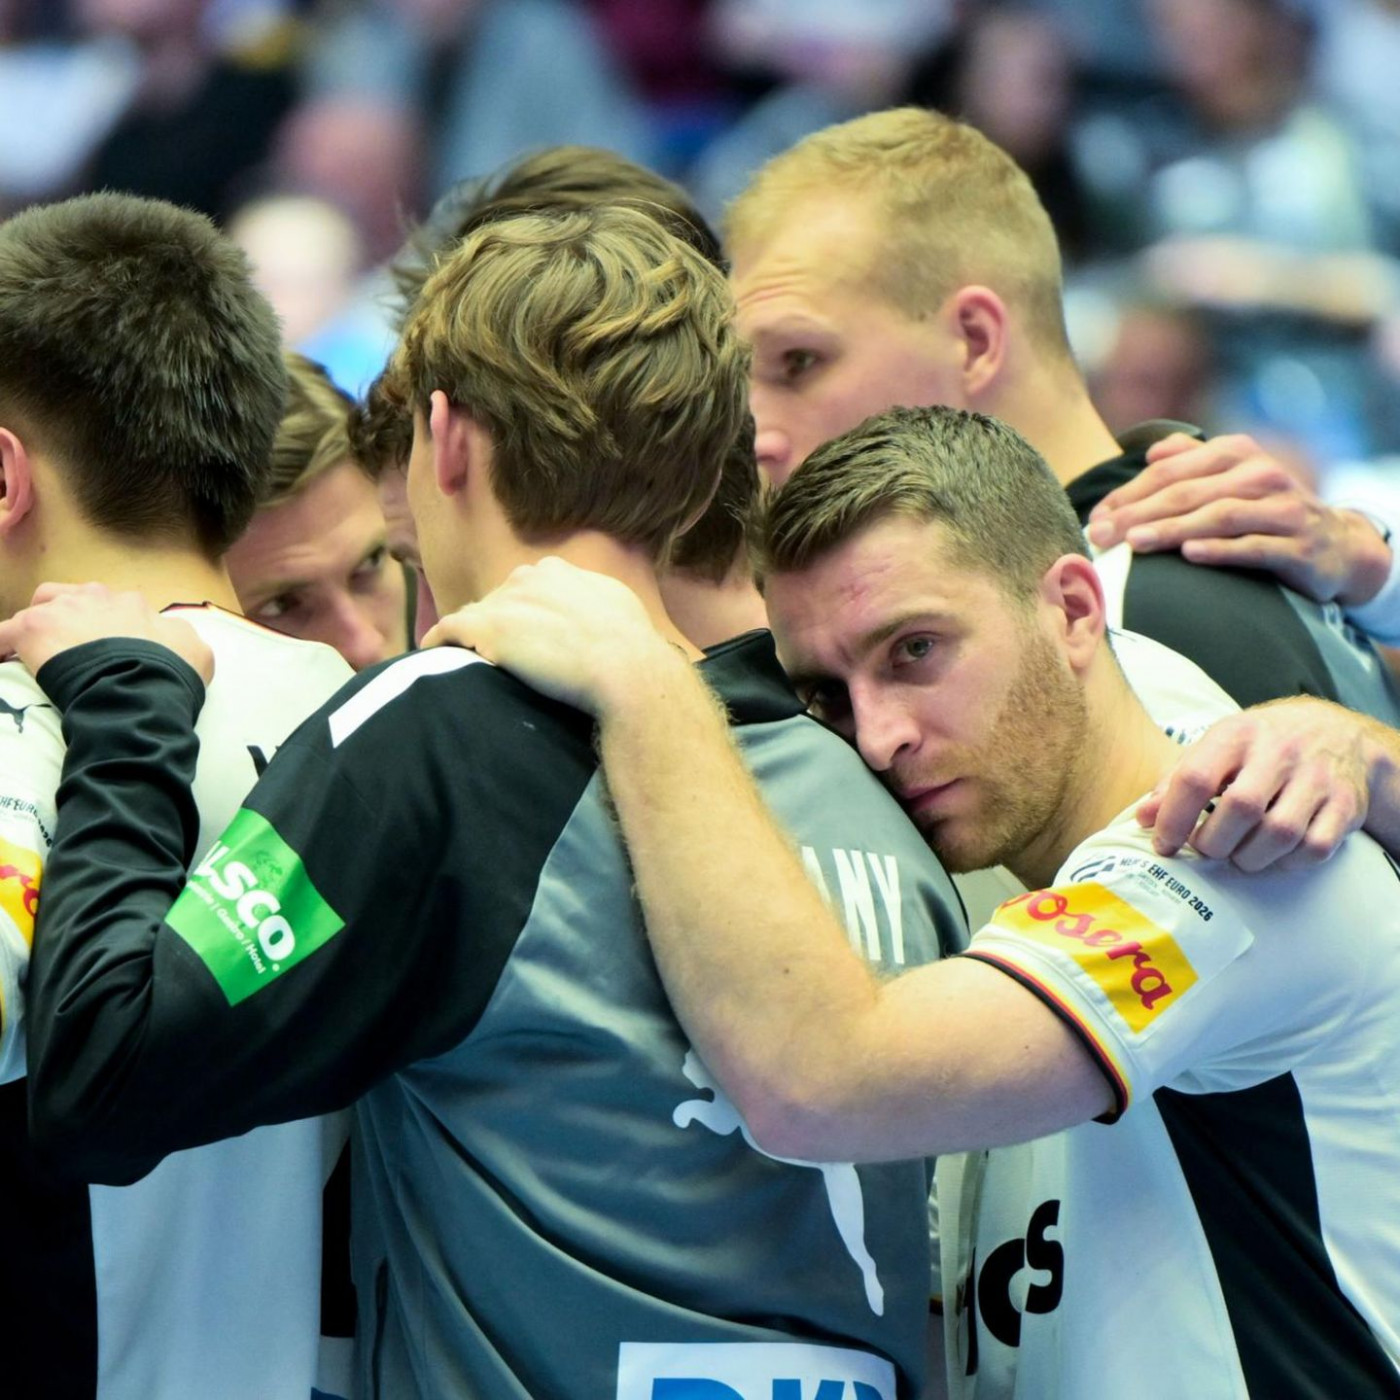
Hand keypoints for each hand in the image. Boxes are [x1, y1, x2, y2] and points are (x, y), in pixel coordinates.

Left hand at [0, 583, 213, 683]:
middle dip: (72, 617)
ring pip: (41, 607)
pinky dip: (3, 644)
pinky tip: (4, 658)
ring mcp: (64, 609)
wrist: (143, 686)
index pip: (113, 606)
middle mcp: (99, 596)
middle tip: (74, 647)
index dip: (108, 627)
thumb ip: (181, 638)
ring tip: (40, 650)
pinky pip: (7, 633)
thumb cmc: (170, 674)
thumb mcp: (196, 652)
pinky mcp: (34, 628)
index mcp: (134, 604)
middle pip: (75, 598)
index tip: (109, 648)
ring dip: (41, 626)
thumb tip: (176, 638)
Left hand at [423, 557, 685, 715]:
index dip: (522, 613)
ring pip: (472, 614)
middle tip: (494, 654)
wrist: (626, 667)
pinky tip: (429, 653)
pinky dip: (437, 640)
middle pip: (496, 600)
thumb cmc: (631, 646)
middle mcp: (528, 577)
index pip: (525, 588)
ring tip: (456, 656)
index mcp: (558, 572)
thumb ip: (596, 601)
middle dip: (494, 623)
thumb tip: (596, 613)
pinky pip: (448, 629)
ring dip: (466, 634)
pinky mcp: (486, 627)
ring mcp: (506, 601)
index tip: (523, 635)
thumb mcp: (618, 606)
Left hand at [1086, 432, 1390, 606]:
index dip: (1129, 493)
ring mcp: (1283, 509)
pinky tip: (1190, 555)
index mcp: (1237, 454)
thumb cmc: (1266, 511)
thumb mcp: (1232, 478)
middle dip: (1138, 513)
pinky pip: (1255, 546)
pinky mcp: (1299, 546)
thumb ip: (1191, 461)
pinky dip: (1221, 550)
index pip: (1171, 471)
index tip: (1096, 518)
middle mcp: (1260, 475)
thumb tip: (1151, 452)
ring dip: (1172, 529)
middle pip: (1187, 493)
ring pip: (1218, 516)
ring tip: (1134, 542)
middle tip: (1100, 535)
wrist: (1336, 545)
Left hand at [1138, 698, 1367, 870]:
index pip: (1196, 778)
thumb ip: (1176, 780)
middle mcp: (1280, 752)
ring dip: (1248, 858)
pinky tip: (1271, 855)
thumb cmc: (1260, 747)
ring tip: (1236, 853)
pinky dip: (1286, 863)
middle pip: (1240, 809)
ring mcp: (1317, 778)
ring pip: (1279, 834)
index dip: (1173, 819)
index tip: (1164, 844)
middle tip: (1206, 848)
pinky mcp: (1346, 805)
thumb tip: (1144, 818)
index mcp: (1238, 734)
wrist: (1338, 734)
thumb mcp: (1215, 748)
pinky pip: (1313, 849)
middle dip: (1213, 843)